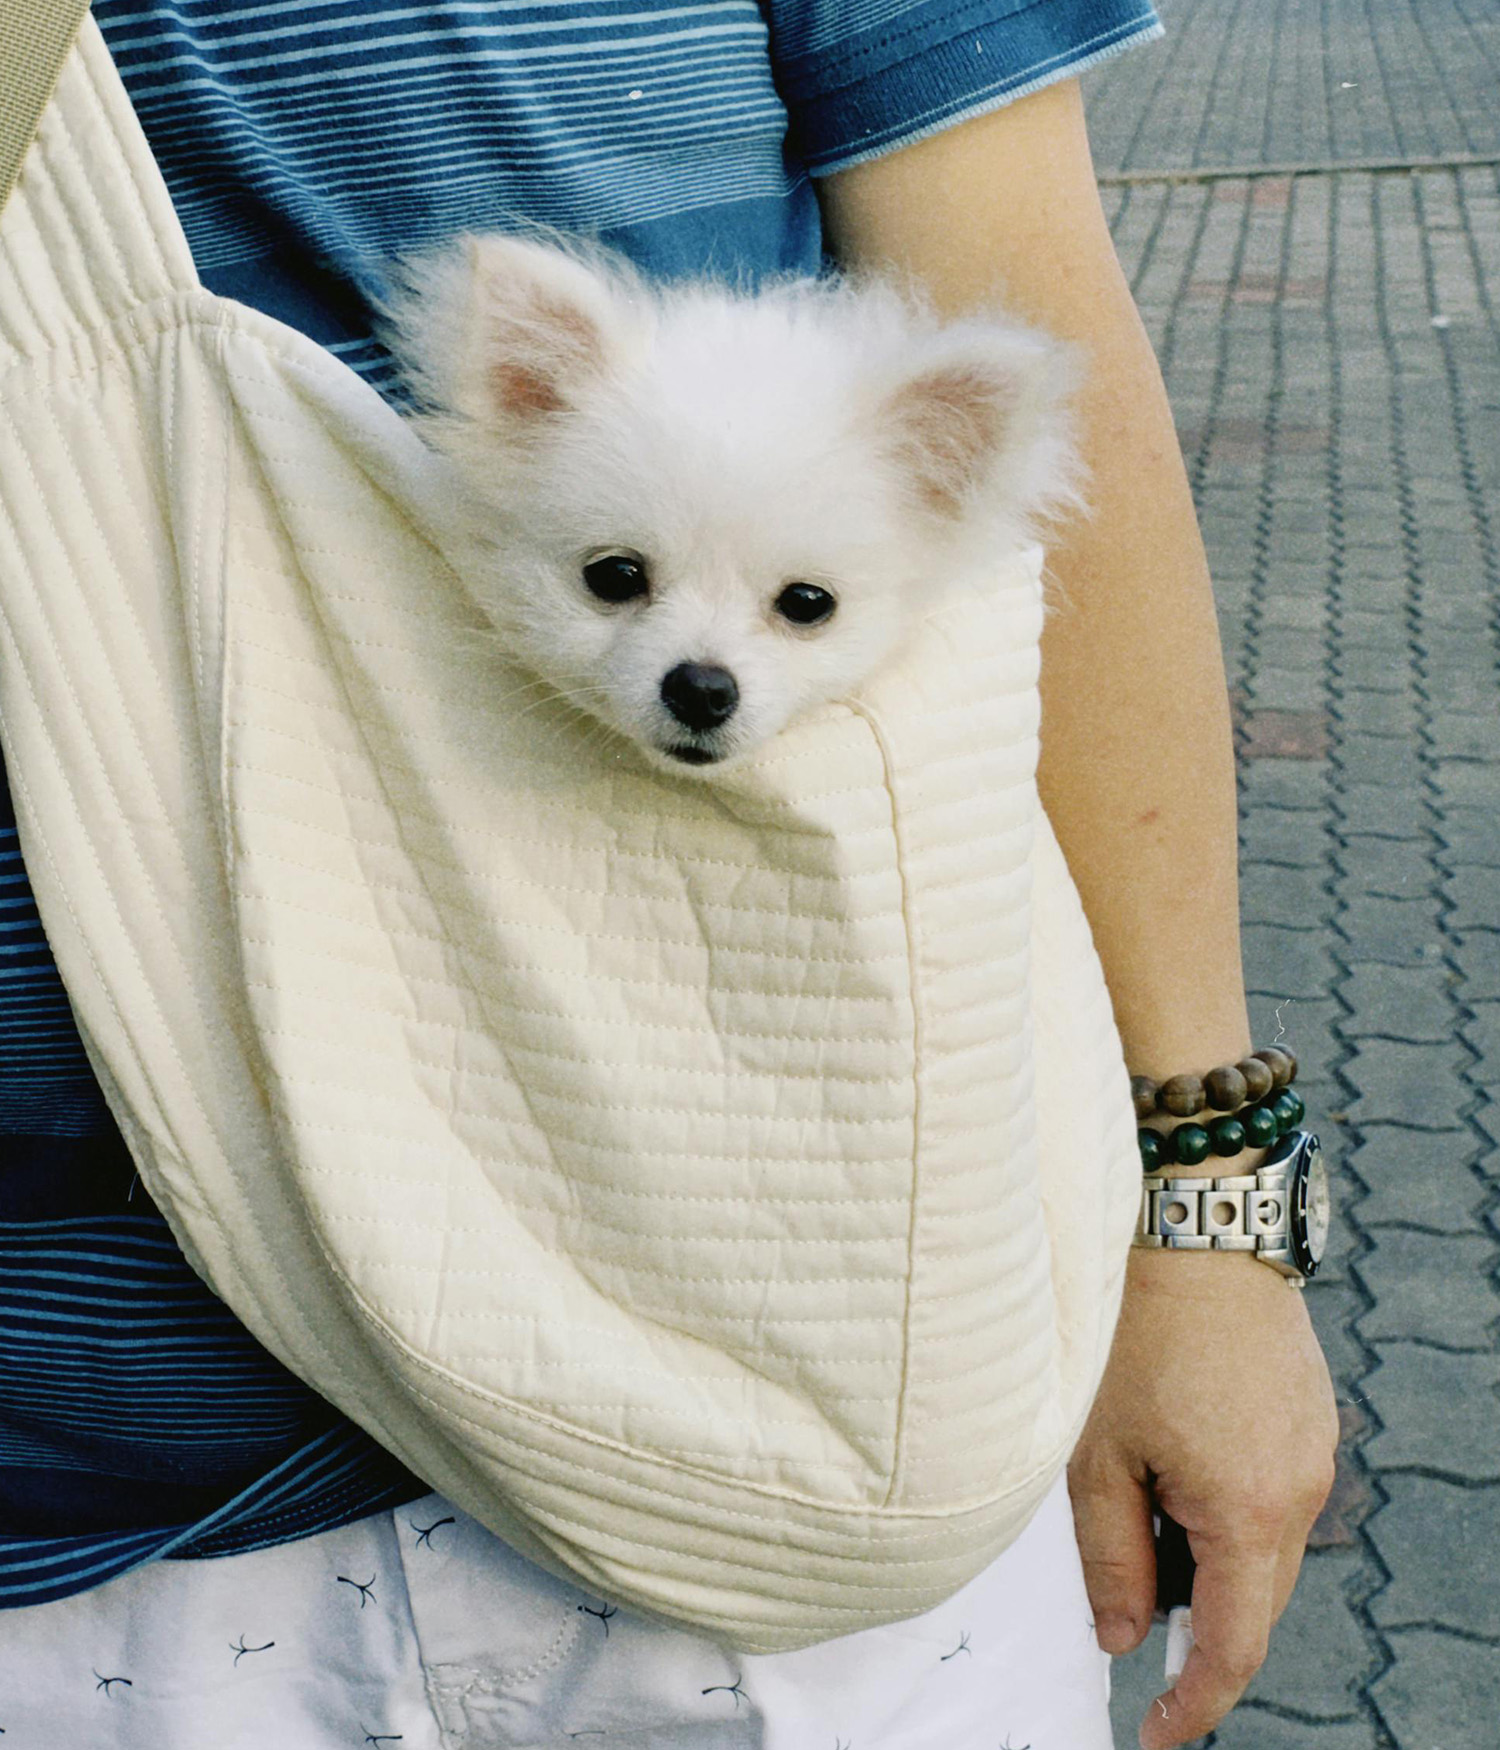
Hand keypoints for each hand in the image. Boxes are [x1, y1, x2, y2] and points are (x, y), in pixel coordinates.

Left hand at [1067, 1246, 1338, 1747]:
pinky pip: (1274, 1498)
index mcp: (1251, 1512)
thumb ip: (1112, 1556)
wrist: (1198, 1226)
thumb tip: (1124, 1634)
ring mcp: (1314, 1451)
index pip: (1233, 1646)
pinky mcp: (1307, 1417)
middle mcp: (1301, 1492)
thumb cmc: (1138, 1331)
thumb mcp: (1099, 1453)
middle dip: (1197, 1632)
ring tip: (1140, 1526)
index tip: (1156, 1733)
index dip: (1194, 1702)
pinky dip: (1228, 1515)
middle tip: (1133, 1632)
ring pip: (1264, 1550)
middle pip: (1254, 1604)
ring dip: (1210, 1565)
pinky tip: (1174, 1477)